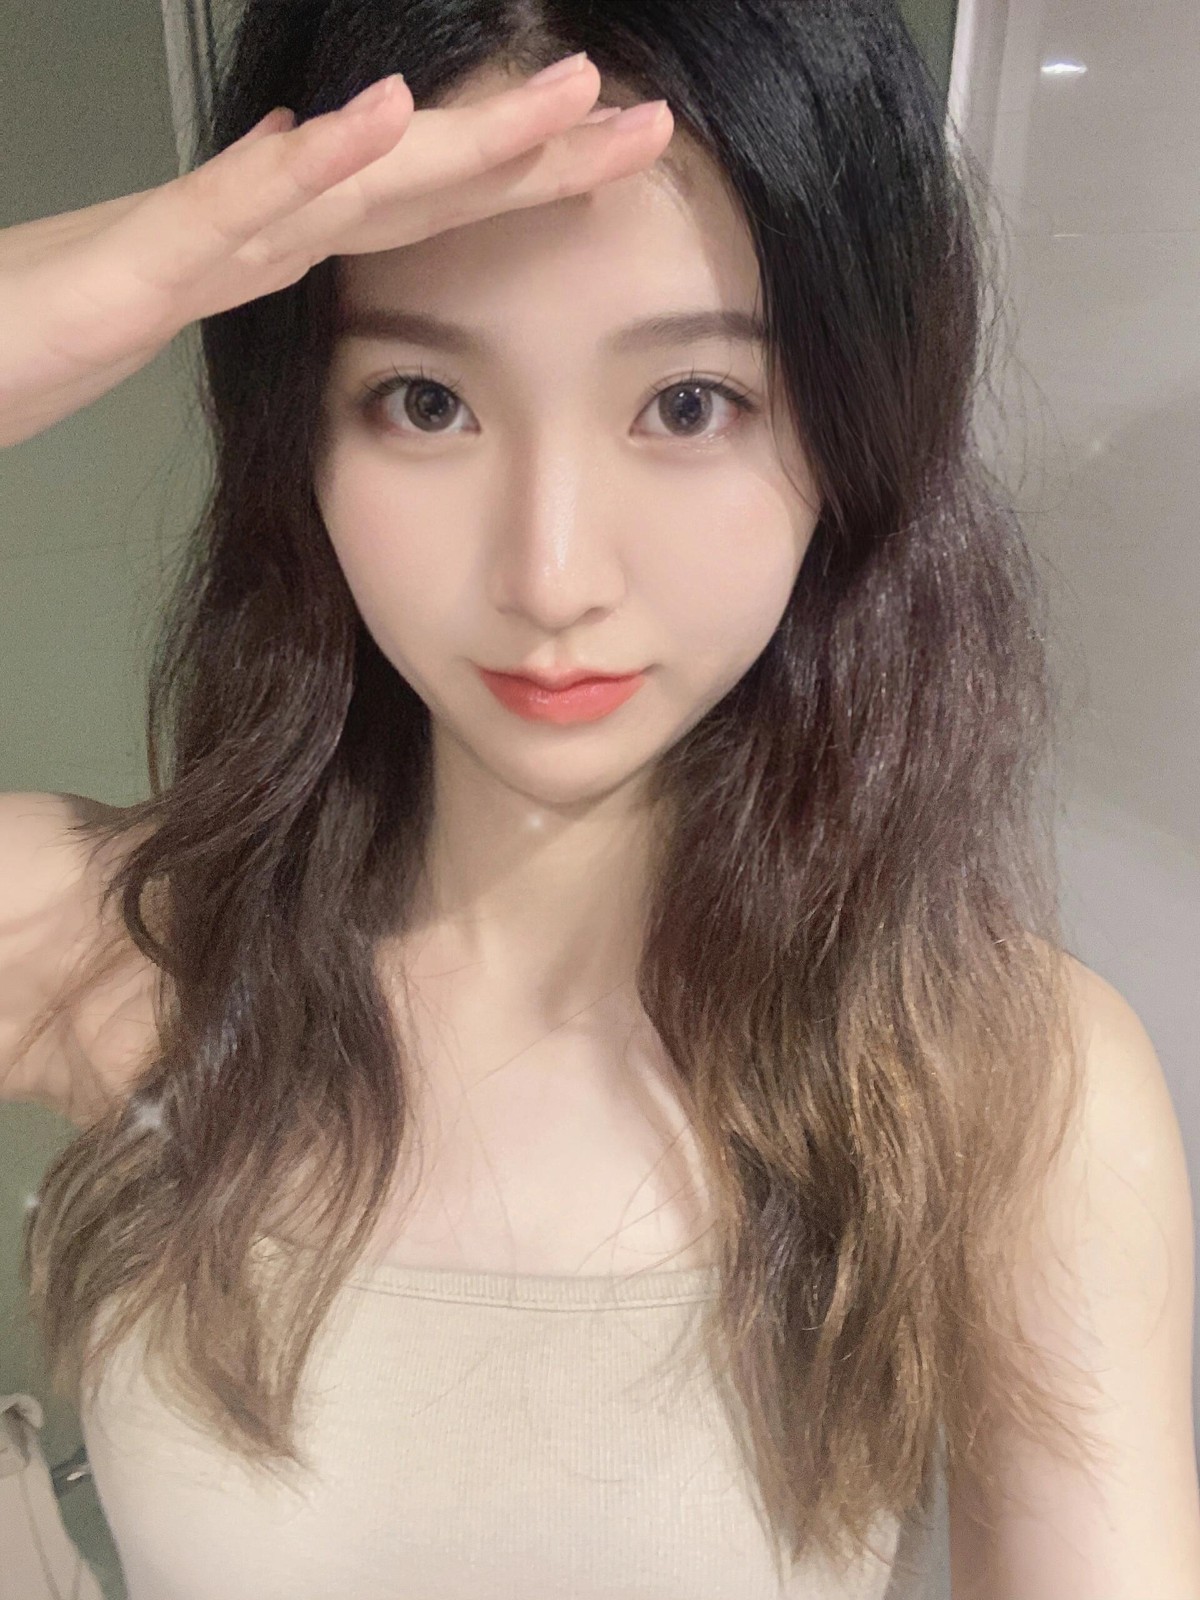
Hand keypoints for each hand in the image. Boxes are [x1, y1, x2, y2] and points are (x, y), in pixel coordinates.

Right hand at [0, 60, 672, 447]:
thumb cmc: (61, 321)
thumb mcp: (190, 293)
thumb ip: (262, 244)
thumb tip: (321, 178)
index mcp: (283, 243)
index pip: (428, 210)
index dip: (527, 184)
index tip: (619, 165)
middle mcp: (263, 224)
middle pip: (420, 182)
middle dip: (537, 150)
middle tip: (644, 119)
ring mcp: (207, 233)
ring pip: (355, 177)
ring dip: (464, 134)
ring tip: (561, 93)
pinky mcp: (145, 261)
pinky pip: (238, 208)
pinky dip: (313, 162)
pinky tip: (385, 119)